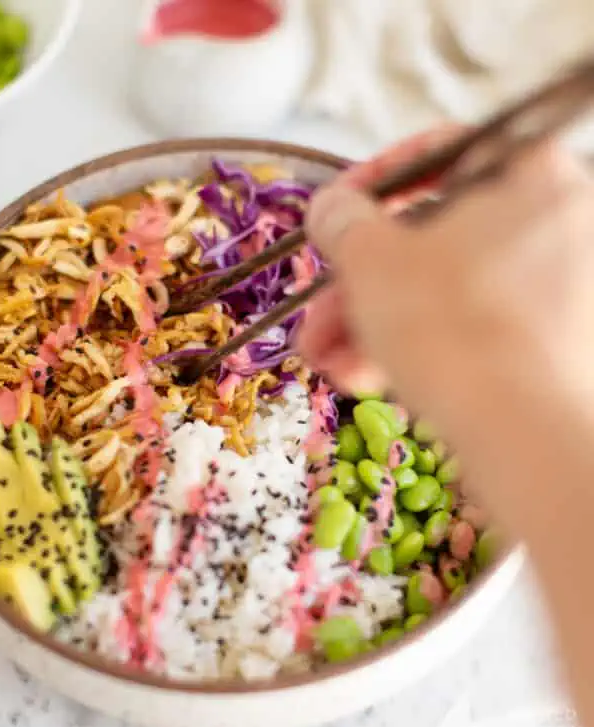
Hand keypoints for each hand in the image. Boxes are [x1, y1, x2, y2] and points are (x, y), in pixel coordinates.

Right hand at [298, 132, 593, 444]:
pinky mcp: (543, 342)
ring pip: (437, 289)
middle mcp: (551, 224)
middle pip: (426, 238)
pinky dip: (410, 343)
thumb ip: (341, 219)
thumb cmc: (448, 320)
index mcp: (529, 175)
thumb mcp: (371, 257)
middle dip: (355, 282)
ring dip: (368, 321)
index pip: (436, 154)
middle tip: (315, 311)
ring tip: (323, 358)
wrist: (522, 432)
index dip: (368, 182)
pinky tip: (359, 377)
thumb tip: (329, 207)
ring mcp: (551, 288)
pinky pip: (463, 324)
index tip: (331, 213)